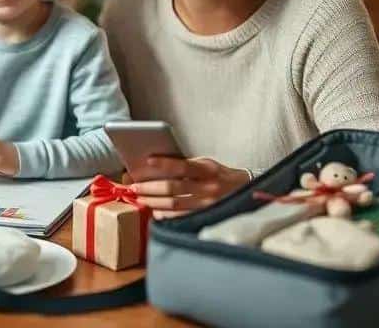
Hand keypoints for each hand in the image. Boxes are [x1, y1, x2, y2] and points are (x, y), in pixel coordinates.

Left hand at [130, 156, 250, 219]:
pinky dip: (165, 215)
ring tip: (139, 199)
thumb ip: (187, 165)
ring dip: (153, 202)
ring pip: (174, 204)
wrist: (245, 191)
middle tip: (133, 187)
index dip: (163, 163)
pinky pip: (180, 217)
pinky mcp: (205, 216)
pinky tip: (155, 212)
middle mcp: (208, 187)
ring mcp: (207, 204)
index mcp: (208, 170)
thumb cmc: (220, 175)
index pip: (182, 165)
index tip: (147, 161)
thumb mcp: (207, 164)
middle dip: (149, 188)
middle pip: (173, 187)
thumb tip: (157, 166)